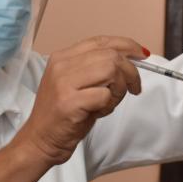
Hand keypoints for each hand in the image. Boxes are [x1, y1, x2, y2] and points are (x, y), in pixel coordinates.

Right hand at [16, 36, 146, 165]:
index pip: (101, 41)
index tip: (142, 54)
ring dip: (119, 89)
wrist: (40, 140)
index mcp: (63, 57)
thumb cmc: (64, 115)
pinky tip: (99, 112)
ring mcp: (63, 83)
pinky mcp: (69, 103)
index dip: (126, 45)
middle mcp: (61, 65)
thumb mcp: (77, 84)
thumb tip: (132, 58)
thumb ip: (98, 68)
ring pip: (111, 70)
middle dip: (130, 72)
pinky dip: (109, 104)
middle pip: (111, 55)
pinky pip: (105, 95)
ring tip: (109, 103)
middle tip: (134, 88)